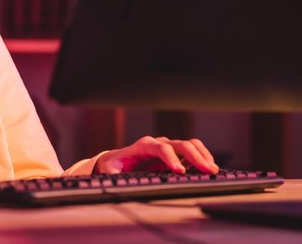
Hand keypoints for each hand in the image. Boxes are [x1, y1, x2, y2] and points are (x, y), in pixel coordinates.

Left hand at [94, 135, 219, 174]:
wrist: (118, 161)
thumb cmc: (116, 166)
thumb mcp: (111, 171)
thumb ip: (113, 175)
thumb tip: (113, 179)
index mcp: (143, 146)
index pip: (160, 148)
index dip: (170, 158)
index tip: (180, 171)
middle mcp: (158, 143)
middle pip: (179, 144)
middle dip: (194, 156)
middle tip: (208, 171)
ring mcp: (168, 147)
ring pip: (189, 144)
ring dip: (202, 155)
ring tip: (213, 170)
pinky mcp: (176, 154)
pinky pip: (193, 150)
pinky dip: (203, 157)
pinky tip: (210, 168)